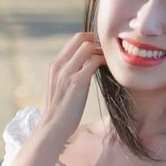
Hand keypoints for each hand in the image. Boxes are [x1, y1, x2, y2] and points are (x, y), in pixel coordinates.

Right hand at [42, 31, 104, 148]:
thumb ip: (69, 73)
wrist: (53, 127)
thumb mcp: (61, 86)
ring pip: (88, 46)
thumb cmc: (61, 110)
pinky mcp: (77, 81)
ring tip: (112, 59)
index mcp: (55, 64)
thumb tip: (87, 65)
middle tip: (110, 51)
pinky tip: (111, 68)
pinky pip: (94, 61)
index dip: (91, 39)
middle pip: (81, 38)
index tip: (103, 48)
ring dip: (102, 50)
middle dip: (98, 41)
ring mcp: (67, 72)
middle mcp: (59, 64)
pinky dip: (105, 61)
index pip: (75, 39)